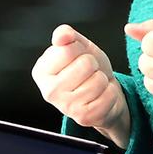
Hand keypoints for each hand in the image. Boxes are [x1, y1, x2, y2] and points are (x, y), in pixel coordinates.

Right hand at [31, 24, 130, 146]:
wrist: (101, 92)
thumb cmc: (86, 68)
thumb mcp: (76, 45)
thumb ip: (66, 35)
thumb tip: (62, 35)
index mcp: (41, 71)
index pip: (67, 50)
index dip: (80, 49)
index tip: (77, 57)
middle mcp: (49, 92)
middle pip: (85, 64)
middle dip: (93, 65)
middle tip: (88, 73)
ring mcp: (66, 107)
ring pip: (98, 81)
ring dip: (102, 79)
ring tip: (94, 83)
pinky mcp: (84, 118)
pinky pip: (108, 96)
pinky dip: (111, 92)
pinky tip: (101, 95)